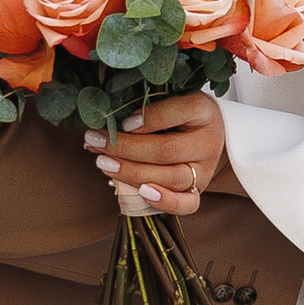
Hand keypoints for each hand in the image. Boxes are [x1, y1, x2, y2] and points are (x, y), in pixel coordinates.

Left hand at [86, 89, 222, 217]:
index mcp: (203, 112)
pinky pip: (187, 204)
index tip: (122, 122)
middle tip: (96, 141)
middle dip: (126, 148)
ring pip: (172, 178)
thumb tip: (103, 124)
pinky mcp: (199, 191)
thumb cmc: (178, 115)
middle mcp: (207, 142)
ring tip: (104, 163)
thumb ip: (144, 108)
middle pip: (167, 150)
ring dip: (133, 173)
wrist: (206, 138)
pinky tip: (141, 192)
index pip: (179, 111)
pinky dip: (164, 201)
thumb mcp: (168, 101)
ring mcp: (204, 170)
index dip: (148, 118)